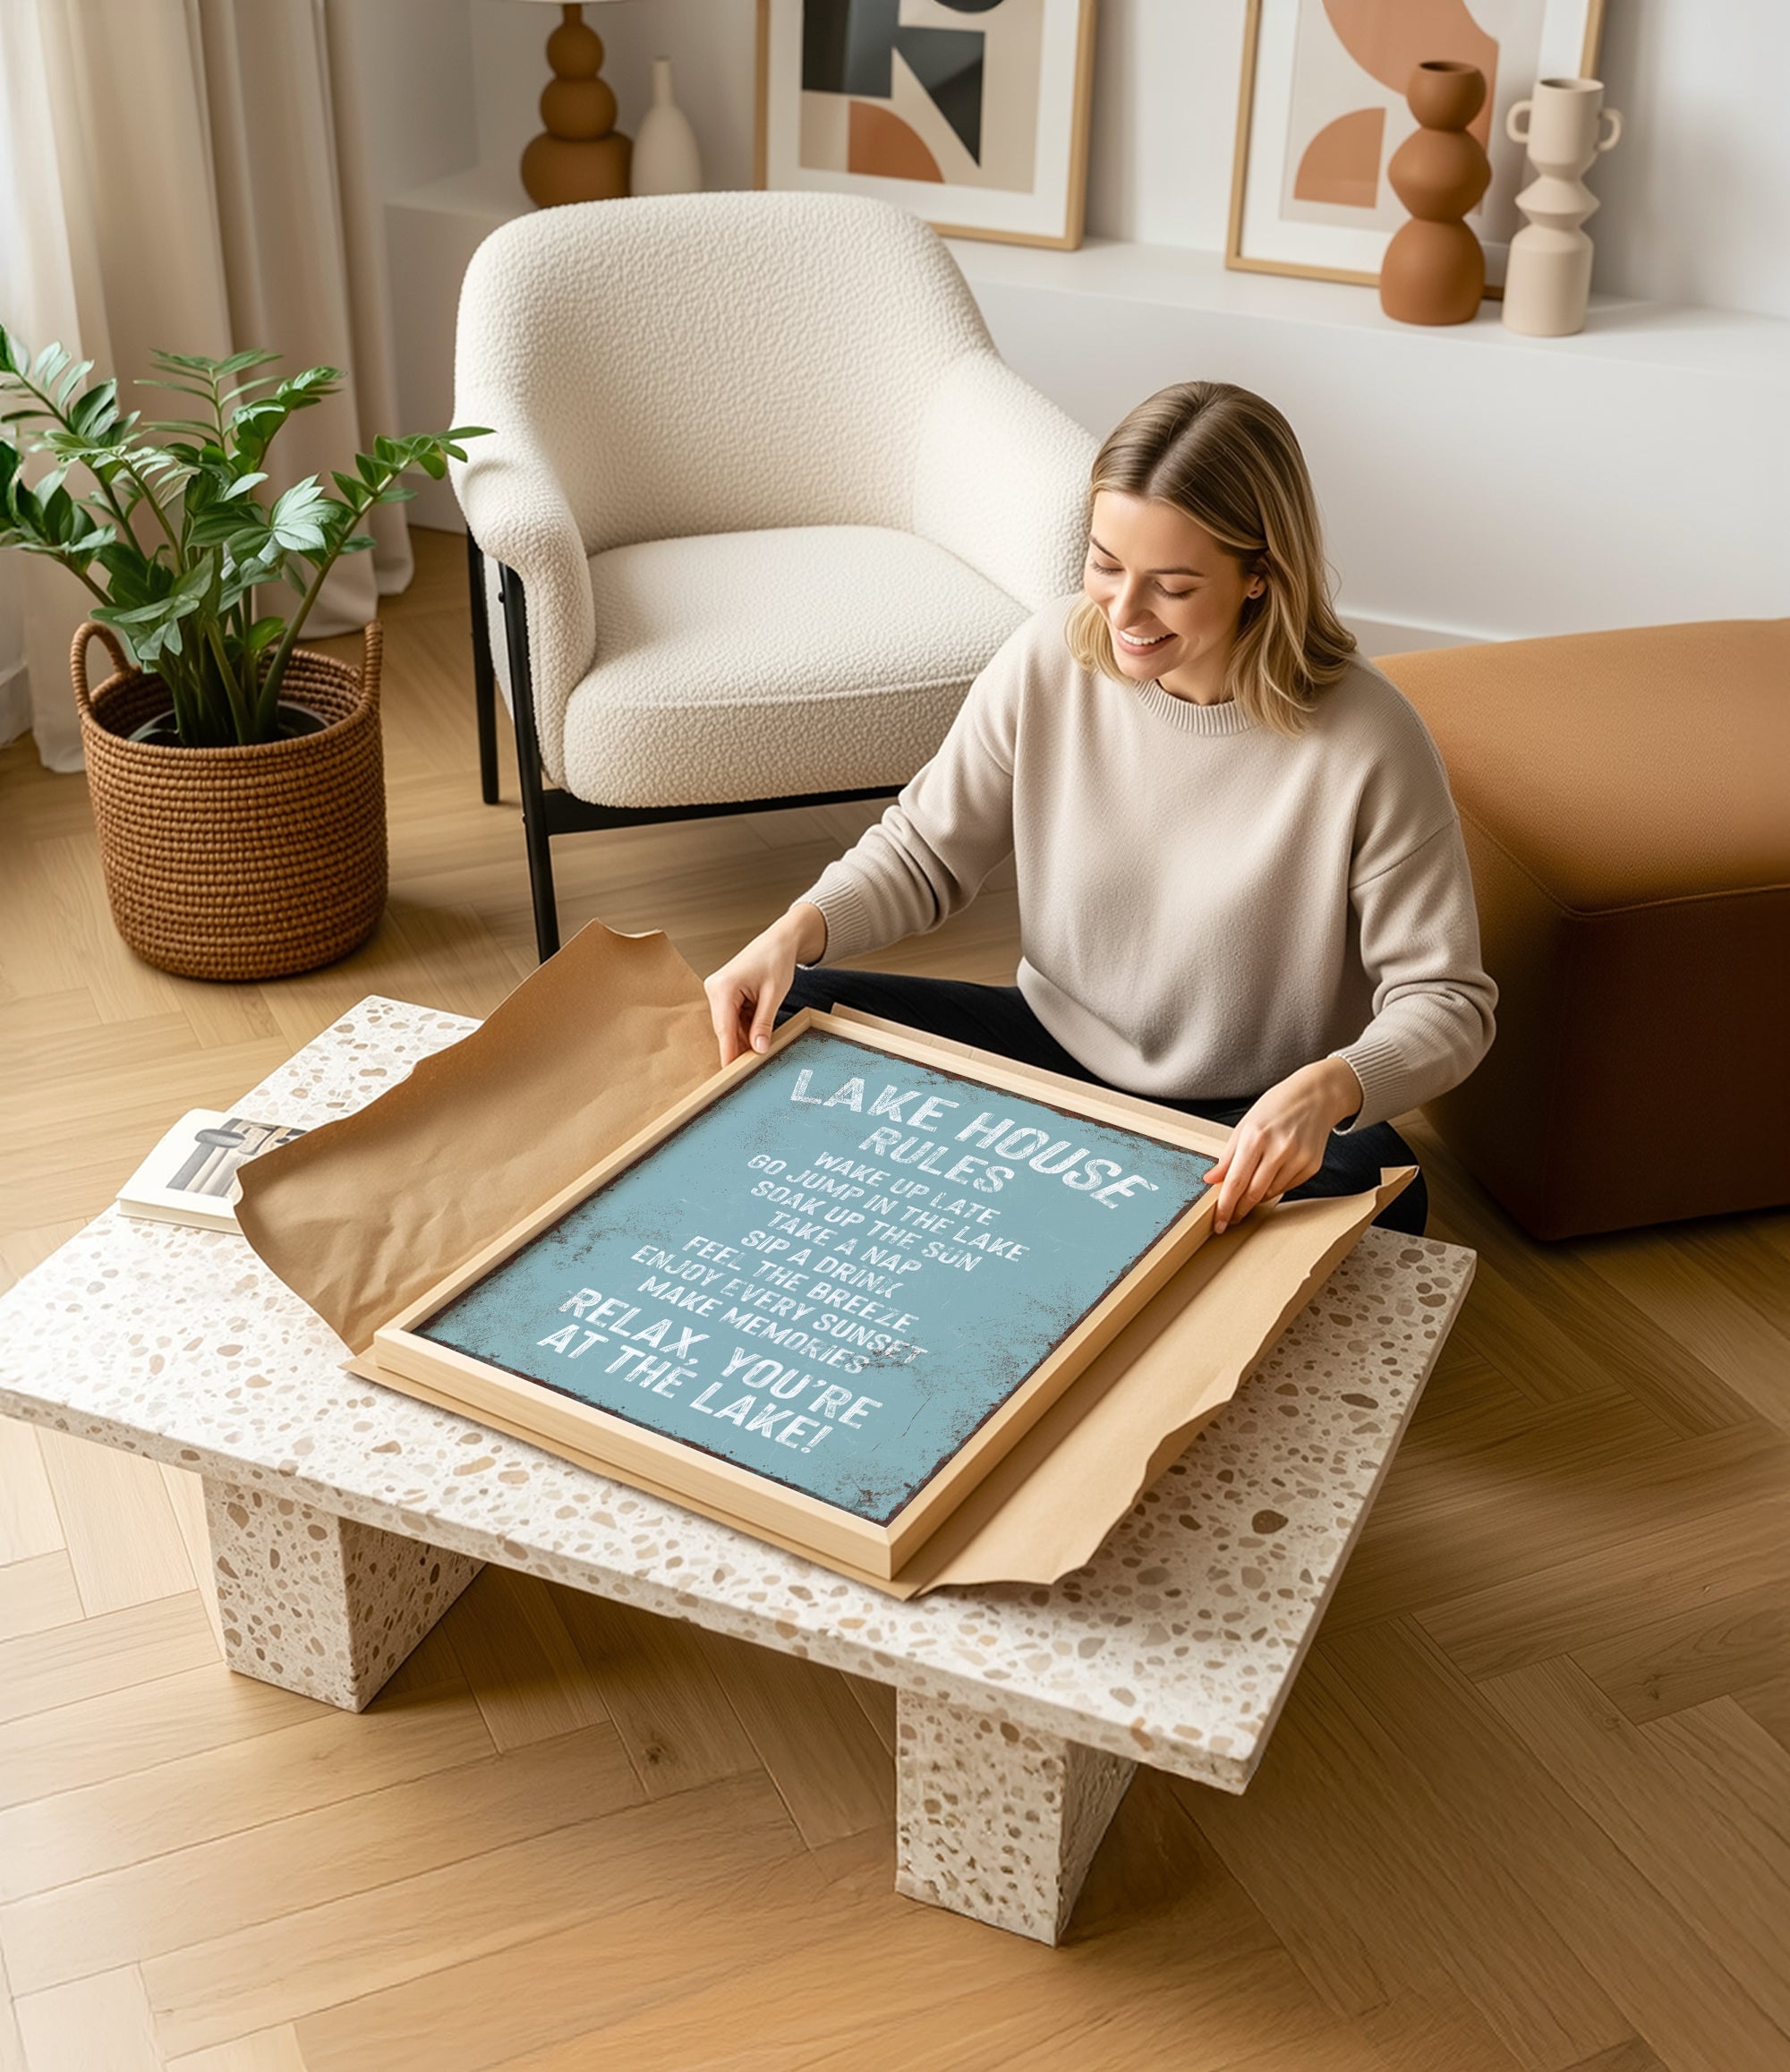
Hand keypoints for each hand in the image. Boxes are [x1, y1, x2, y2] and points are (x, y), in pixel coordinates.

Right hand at [703, 903, 826, 1065]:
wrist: (780, 940)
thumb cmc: (776, 959)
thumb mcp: (774, 995)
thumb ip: (764, 1023)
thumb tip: (758, 1049)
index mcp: (723, 988)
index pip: (724, 1030)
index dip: (728, 1054)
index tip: (729, 1075)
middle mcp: (714, 989)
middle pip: (725, 1030)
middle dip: (739, 1047)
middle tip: (749, 1070)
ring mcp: (718, 992)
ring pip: (730, 1026)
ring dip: (744, 1037)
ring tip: (760, 1049)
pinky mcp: (724, 994)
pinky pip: (734, 1018)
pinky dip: (746, 1027)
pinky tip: (758, 1035)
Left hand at [1202, 1058, 1363, 1233]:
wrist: (1315, 1096)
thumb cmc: (1276, 1108)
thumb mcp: (1245, 1125)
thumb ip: (1228, 1156)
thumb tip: (1211, 1180)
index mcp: (1255, 1137)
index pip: (1235, 1181)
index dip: (1225, 1206)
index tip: (1218, 1223)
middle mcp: (1279, 1149)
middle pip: (1253, 1193)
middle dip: (1239, 1210)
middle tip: (1229, 1219)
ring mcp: (1298, 1158)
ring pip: (1270, 1193)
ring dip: (1256, 1198)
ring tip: (1249, 1192)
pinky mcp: (1312, 1166)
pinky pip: (1286, 1187)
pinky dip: (1274, 1187)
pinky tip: (1271, 1175)